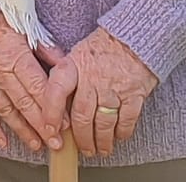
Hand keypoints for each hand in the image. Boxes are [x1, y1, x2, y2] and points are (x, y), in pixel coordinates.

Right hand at [0, 17, 66, 152]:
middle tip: (55, 143)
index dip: (52, 109)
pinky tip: (3, 141)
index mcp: (16, 56)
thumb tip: (65, 65)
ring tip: (35, 145)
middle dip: (41, 126)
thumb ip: (45, 47)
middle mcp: (0, 72)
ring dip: (22, 131)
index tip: (63, 125)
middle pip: (25, 104)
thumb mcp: (24, 26)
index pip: (38, 88)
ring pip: (6, 112)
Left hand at [46, 28, 156, 158]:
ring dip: (101, 141)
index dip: (50, 112)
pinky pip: (126, 121)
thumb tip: (48, 91)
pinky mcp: (135, 95)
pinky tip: (118, 137)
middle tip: (82, 148)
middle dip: (81, 138)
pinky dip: (121, 133)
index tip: (49, 129)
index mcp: (74, 65)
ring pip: (103, 123)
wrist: (137, 35)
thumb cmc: (104, 45)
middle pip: (82, 116)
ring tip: (100, 149)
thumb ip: (64, 72)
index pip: (56, 90)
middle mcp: (93, 78)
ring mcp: (114, 88)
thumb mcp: (78, 52)